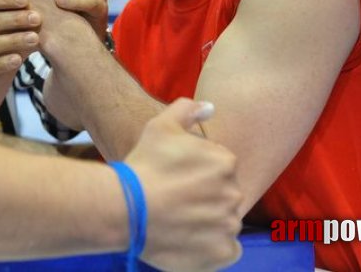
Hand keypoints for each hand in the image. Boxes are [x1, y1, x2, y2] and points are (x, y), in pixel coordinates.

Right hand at [126, 98, 241, 271]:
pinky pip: (227, 249)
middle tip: (175, 199)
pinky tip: (189, 238)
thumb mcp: (160, 126)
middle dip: (204, 196)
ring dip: (208, 221)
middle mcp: (234, 192)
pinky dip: (212, 246)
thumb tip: (210, 107)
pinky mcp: (222, 252)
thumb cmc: (143, 164)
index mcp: (225, 161)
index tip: (176, 178)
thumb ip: (187, 110)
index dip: (195, 172)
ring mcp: (229, 224)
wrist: (126, 208)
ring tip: (178, 219)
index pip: (218, 167)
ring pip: (224, 221)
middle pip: (223, 194)